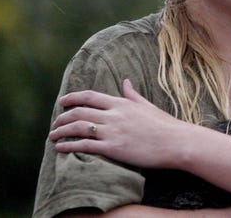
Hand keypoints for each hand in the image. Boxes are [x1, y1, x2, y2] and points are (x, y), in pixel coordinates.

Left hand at [49, 79, 189, 168]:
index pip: (90, 96)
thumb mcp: (147, 106)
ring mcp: (113, 131)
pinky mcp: (113, 148)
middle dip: (62, 117)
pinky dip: (69, 146)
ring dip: (61, 131)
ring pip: (78, 127)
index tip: (61, 102)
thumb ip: (132, 95)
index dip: (72, 97)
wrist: (177, 142)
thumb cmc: (166, 126)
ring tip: (53, 136)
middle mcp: (114, 115)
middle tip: (55, 123)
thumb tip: (125, 81)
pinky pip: (84, 145)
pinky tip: (60, 148)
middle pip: (79, 111)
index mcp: (121, 103)